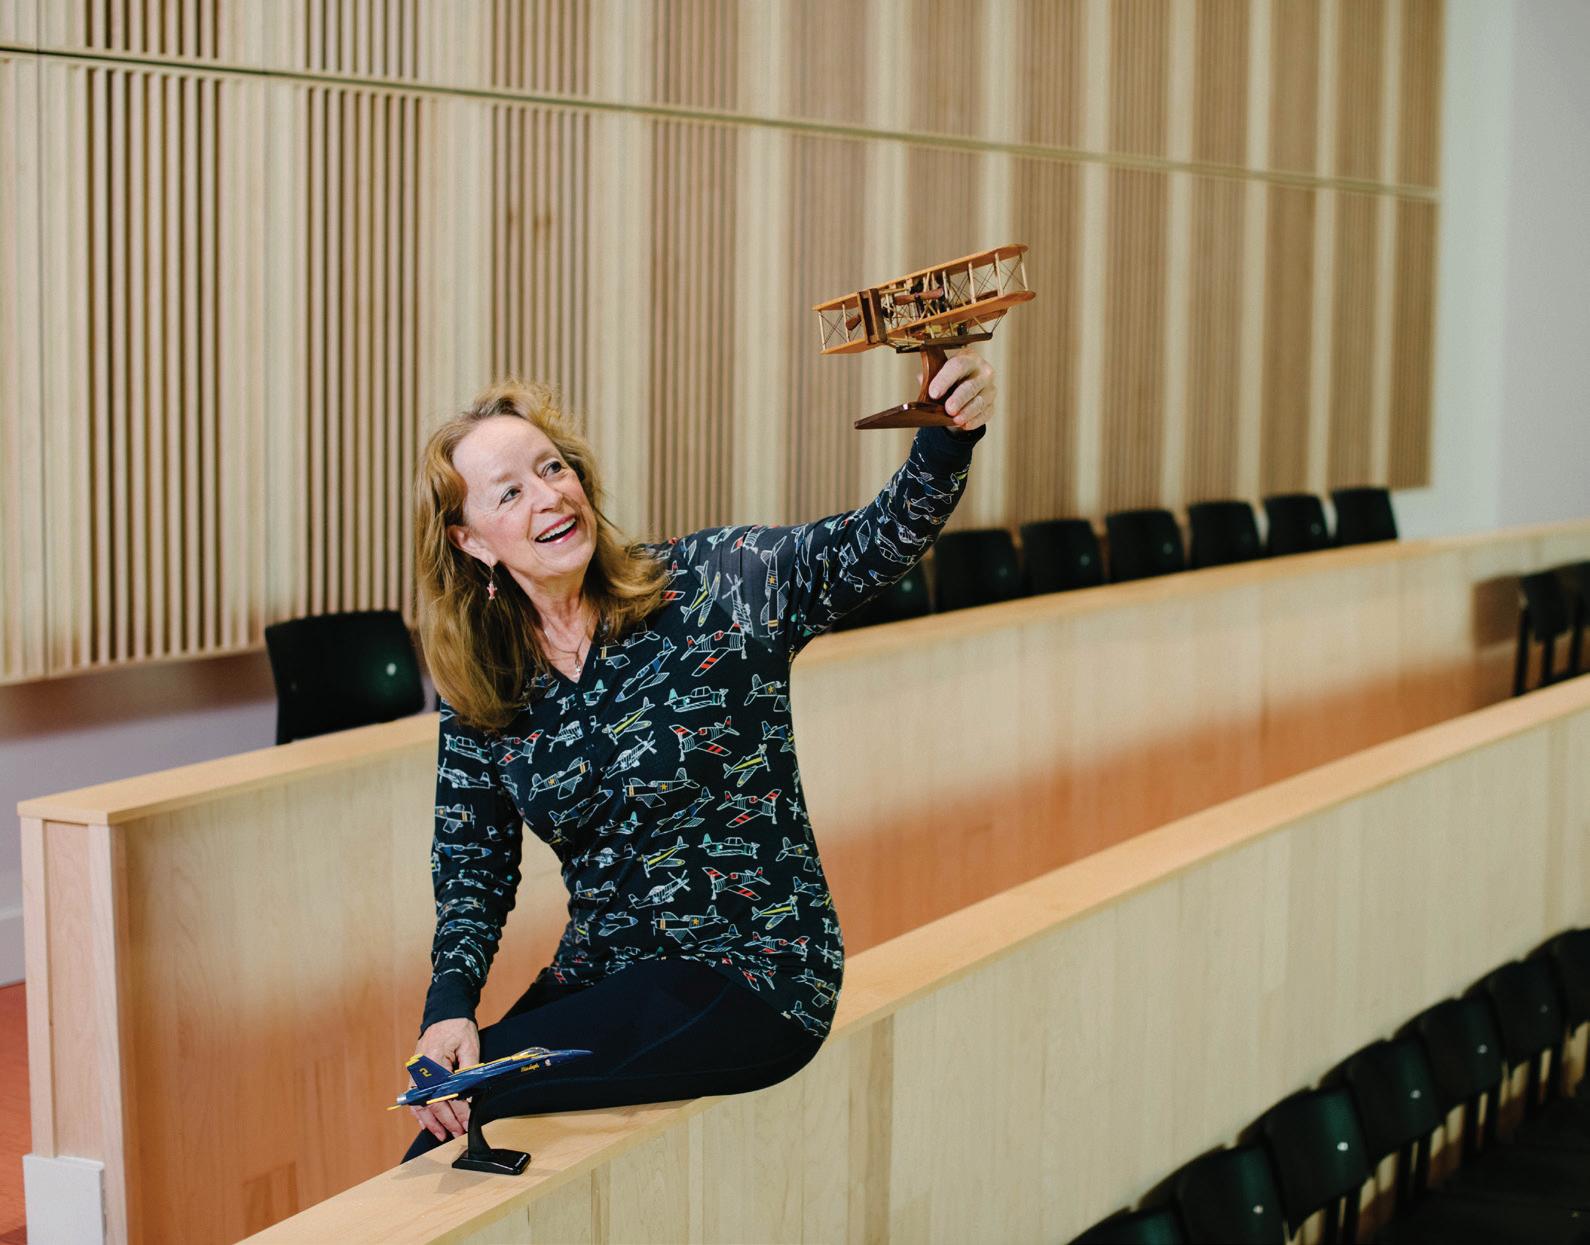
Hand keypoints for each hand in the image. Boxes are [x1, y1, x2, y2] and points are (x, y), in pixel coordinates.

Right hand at [408, 1017, 479, 1141]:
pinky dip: (419, 1112)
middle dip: (446, 1121)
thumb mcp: (469, 1045)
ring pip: (420, 1103)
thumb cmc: (458, 1027)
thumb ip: (469, 1071)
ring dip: (432, 1121)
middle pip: (433, 1102)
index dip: (458, 1111)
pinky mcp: (416, 1073)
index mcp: (435, 1061)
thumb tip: (471, 1095)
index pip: (447, 1094)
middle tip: (457, 1133)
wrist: (445, 1014)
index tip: (466, 1122)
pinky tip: (425, 1123)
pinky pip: (414, 1097)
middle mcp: (421, 1069)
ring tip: (442, 1135)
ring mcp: (416, 1072)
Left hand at [927, 348, 995, 431]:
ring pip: (980, 401)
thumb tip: (921, 380)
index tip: (933, 393)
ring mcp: (990, 389)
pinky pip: (985, 414)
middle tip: (949, 409)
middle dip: (959, 398)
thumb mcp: (939, 374)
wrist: (963, 390)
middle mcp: (983, 371)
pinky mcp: (992, 405)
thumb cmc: (950, 380)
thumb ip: (931, 378)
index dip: (945, 379)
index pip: (958, 366)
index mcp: (968, 358)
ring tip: (956, 420)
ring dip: (967, 412)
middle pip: (971, 386)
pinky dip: (975, 421)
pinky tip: (965, 425)